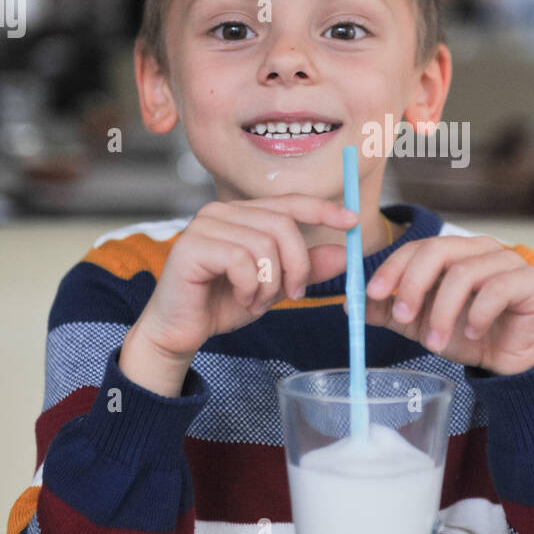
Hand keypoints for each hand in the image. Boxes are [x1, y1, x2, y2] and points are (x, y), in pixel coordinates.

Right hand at [132, 194, 358, 364]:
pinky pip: (241, 261)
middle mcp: (222, 211)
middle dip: (297, 265)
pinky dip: (250, 287)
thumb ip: (306, 268)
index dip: (323, 210)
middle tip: (293, 294)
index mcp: (242, 214)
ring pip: (265, 245)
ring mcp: (205, 225)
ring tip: (256, 300)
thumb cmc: (223, 303)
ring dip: (270, 284)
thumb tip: (346, 252)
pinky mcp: (192, 245)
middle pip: (283, 225)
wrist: (180, 331)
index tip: (353, 222)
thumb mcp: (275, 286)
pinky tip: (240, 298)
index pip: (289, 202)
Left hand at [353, 235, 533, 375]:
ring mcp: (508, 261)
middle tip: (402, 317)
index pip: (418, 247)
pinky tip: (472, 335)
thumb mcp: (420, 324)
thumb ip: (389, 311)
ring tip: (434, 342)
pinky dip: (478, 315)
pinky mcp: (529, 282)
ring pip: (465, 274)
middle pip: (439, 250)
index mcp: (454, 252)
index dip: (393, 268)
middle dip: (413, 284)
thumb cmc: (467, 335)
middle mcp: (480, 249)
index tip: (372, 294)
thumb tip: (351, 303)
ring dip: (442, 312)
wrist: (510, 362)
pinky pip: (498, 290)